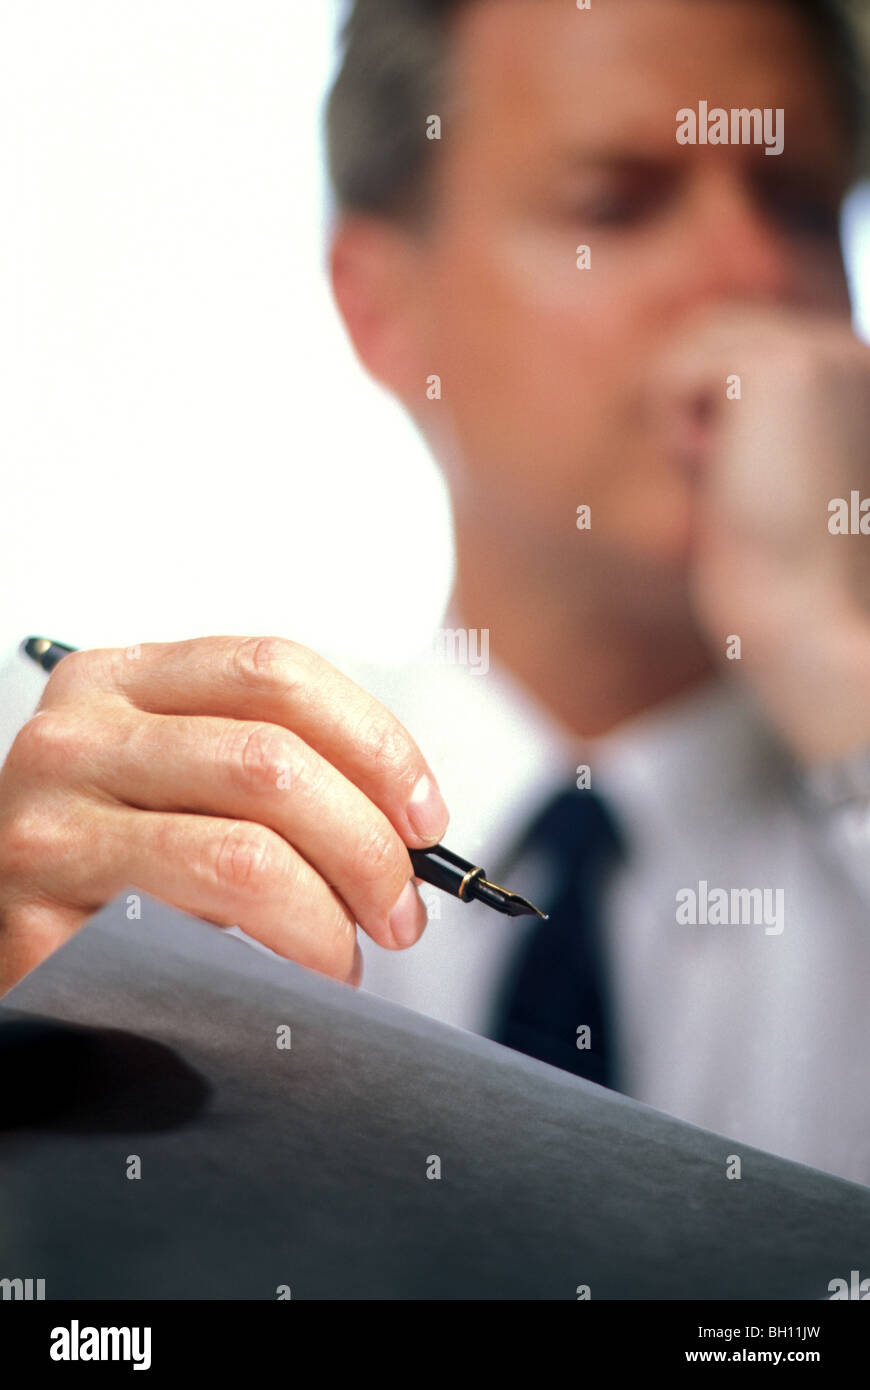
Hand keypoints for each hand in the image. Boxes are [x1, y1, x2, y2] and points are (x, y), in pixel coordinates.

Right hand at [0, 636, 448, 994]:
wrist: (11, 940)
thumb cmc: (113, 865)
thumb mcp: (179, 781)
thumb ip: (269, 771)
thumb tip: (408, 819)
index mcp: (120, 679)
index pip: (274, 670)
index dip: (374, 742)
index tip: (424, 816)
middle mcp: (74, 737)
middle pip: (271, 762)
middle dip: (367, 846)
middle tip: (399, 911)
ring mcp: (48, 827)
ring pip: (244, 855)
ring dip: (329, 918)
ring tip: (346, 957)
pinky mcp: (40, 924)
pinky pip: (193, 942)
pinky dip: (272, 967)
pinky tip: (287, 983)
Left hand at [655, 305, 869, 764]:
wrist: (808, 619)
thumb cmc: (780, 574)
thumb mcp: (760, 474)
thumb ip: (745, 415)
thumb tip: (686, 374)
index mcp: (852, 375)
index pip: (745, 344)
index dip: (710, 409)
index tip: (738, 484)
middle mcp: (849, 351)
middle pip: (716, 329)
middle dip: (697, 405)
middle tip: (734, 484)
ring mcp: (822, 350)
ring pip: (695, 341)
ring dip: (684, 416)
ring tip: (728, 477)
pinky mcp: (784, 366)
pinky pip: (676, 365)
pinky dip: (672, 424)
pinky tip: (716, 471)